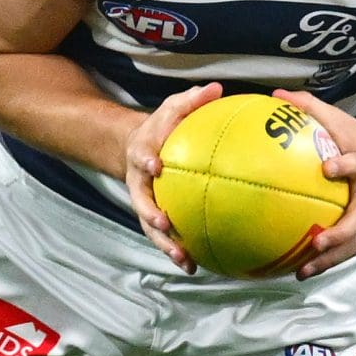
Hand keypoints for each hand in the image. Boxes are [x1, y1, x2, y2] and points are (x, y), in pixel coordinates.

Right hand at [123, 81, 223, 269]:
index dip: (146, 161)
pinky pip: (166, 238)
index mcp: (142, 153)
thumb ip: (192, 100)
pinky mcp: (155, 218)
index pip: (142, 155)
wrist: (138, 149)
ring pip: (151, 228)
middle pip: (141, 201)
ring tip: (184, 259)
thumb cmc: (163, 128)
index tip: (156, 166)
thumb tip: (218, 88)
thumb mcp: (173, 109)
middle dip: (150, 213)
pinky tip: (196, 266)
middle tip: (163, 224)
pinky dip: (178, 252)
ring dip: (165, 245)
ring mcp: (145, 203)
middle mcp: (140, 182)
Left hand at [279, 90, 355, 278]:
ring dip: (330, 260)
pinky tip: (299, 271)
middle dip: (341, 233)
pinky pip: (345, 249)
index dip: (346, 166)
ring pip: (354, 243)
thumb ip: (308, 107)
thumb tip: (275, 94)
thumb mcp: (339, 119)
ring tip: (301, 272)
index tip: (328, 167)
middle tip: (317, 243)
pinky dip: (324, 263)